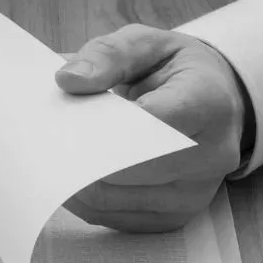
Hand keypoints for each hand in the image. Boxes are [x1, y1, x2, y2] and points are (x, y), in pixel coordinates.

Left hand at [55, 25, 249, 231]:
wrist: (217, 104)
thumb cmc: (175, 72)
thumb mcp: (147, 44)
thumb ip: (107, 55)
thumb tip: (68, 81)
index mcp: (209, 103)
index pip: (151, 122)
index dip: (102, 126)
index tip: (65, 120)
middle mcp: (211, 156)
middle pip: (126, 168)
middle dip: (79, 154)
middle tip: (45, 139)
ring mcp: (194, 194)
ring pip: (112, 199)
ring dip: (72, 180)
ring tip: (55, 154)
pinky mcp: (174, 219)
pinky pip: (113, 218)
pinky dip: (84, 199)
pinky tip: (73, 175)